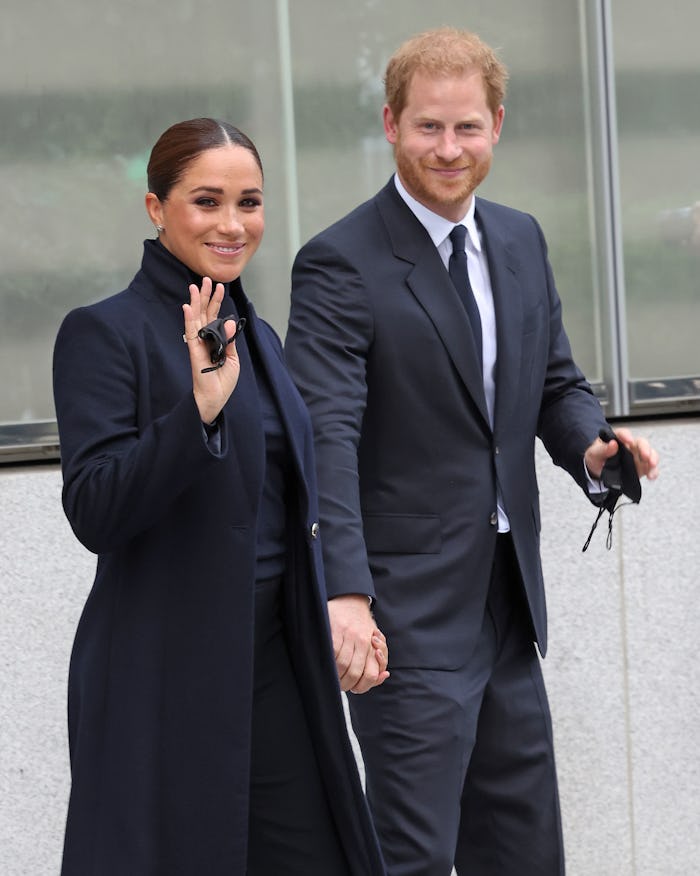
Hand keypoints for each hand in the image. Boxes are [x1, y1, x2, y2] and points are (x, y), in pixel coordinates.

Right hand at [182, 278, 240, 423]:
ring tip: (195, 286)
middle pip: (204, 313)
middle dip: (205, 296)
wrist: (216, 398)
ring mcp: (198, 344)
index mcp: (215, 340)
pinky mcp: (194, 351)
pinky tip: (187, 307)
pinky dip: (189, 319)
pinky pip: (190, 333)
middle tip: (206, 279)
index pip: (215, 316)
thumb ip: (230, 339)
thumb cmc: (223, 381)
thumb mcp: (233, 358)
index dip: (217, 302)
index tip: (220, 287)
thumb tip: (229, 321)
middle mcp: (205, 339)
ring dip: (196, 302)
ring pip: (196, 318)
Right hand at [327, 594, 389, 693]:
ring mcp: (348, 635)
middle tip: (340, 685)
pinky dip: (329, 661)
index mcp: (373, 646)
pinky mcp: (335, 630)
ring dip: (336, 676)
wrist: (351, 600)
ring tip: (333, 677)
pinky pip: (332, 651)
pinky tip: (327, 663)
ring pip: (342, 665)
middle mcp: (362, 641)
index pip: (370, 675)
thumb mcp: (376, 641)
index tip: (353, 687)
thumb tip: (384, 675)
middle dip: (346, 684)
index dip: (361, 686)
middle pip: (354, 673)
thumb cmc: (362, 625)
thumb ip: (379, 661)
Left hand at [584, 426, 659, 480]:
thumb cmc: (596, 458)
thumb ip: (602, 449)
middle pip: (641, 443)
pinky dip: (653, 471)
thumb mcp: (594, 454)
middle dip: (645, 448)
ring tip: (652, 465)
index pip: (623, 433)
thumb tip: (613, 444)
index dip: (626, 436)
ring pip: (650, 453)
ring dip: (653, 458)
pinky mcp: (641, 467)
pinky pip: (650, 468)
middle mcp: (629, 446)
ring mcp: (637, 456)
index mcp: (617, 439)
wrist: (598, 471)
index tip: (628, 440)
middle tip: (645, 456)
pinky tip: (651, 476)